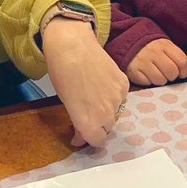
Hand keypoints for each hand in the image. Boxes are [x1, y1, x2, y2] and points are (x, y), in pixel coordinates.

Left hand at [42, 21, 129, 147]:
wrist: (72, 46)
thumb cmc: (62, 75)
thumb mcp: (67, 104)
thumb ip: (78, 123)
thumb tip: (81, 136)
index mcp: (89, 124)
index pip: (97, 142)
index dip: (88, 138)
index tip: (80, 132)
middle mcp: (106, 115)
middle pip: (107, 128)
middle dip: (97, 124)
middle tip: (86, 111)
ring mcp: (118, 98)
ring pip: (115, 112)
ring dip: (106, 109)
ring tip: (93, 94)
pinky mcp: (124, 84)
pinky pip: (121, 96)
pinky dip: (113, 95)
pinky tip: (102, 84)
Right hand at [126, 38, 186, 86]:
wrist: (128, 43)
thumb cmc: (153, 48)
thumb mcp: (168, 48)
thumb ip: (182, 58)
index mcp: (164, 45)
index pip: (181, 61)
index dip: (184, 70)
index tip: (181, 72)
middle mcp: (153, 52)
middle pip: (172, 72)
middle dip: (173, 76)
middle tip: (168, 73)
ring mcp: (142, 62)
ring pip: (160, 80)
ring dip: (161, 80)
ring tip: (157, 73)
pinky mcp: (133, 71)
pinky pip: (147, 83)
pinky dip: (149, 81)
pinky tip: (147, 75)